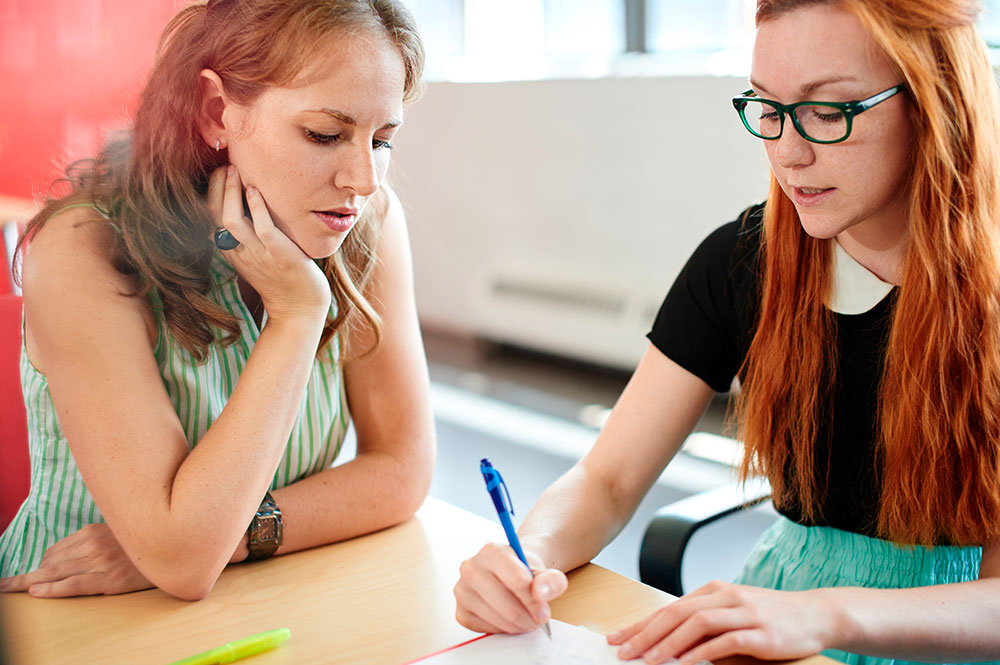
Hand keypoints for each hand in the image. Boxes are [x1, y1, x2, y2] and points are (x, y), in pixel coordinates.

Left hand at [0, 523, 152, 596]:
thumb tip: (70, 554)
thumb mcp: (117, 534)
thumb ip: (95, 540)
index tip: (24, 576)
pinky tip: (35, 592)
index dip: (39, 565)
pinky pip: (73, 584)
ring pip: (56, 573)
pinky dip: (51, 589)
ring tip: (10, 589)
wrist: (176, 549)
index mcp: (94, 531)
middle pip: (50, 562)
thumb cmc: (144, 545)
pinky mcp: (109, 579)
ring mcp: (101, 561)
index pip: (56, 550)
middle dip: (24, 575)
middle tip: (2, 585)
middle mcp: (94, 543)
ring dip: (30, 582)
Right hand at [206, 165, 330, 323]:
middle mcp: (240, 252)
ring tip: (236, 171)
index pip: (209, 218)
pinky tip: (256, 190)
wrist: (300, 309)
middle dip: (217, 187)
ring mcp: (259, 254)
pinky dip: (257, 207)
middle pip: (214, 216)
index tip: (221, 172)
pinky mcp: (279, 255)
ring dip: (231, 192)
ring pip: (231, 220)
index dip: (211, 193)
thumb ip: (248, 237)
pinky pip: (262, 228)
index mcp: (232, 252)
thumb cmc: (282, 279)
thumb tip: (244, 208)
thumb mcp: (257, 258)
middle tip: (227, 165)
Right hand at [454, 542, 567, 633]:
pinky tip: (508, 619)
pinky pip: (487, 629)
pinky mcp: (461, 612)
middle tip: (539, 618)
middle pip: (509, 605)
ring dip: (519, 625)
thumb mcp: (544, 571)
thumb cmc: (524, 572)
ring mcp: (462, 590)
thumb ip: (550, 580)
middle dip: (530, 617)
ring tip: (527, 618)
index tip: (544, 607)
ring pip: (499, 620)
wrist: (509, 575)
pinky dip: (503, 630)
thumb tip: (540, 592)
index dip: (536, 599)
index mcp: (491, 551)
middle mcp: (471, 567)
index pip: (519, 581)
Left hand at [606, 580, 837, 663]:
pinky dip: (702, 652)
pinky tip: (684, 664)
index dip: (641, 624)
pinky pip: (725, 641)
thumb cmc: (771, 617)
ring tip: (648, 660)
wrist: (817, 614)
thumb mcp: (733, 614)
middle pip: (676, 613)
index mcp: (714, 590)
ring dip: (668, 643)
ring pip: (697, 624)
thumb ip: (704, 625)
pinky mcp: (760, 633)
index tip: (617, 638)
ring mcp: (744, 613)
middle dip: (645, 633)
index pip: (669, 608)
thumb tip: (667, 644)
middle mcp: (726, 597)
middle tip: (623, 651)